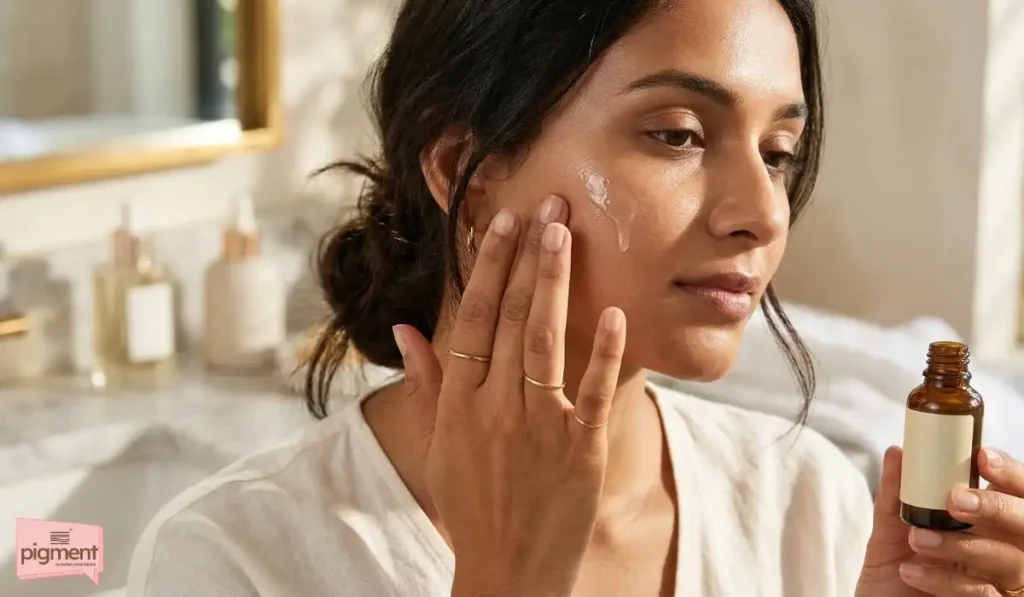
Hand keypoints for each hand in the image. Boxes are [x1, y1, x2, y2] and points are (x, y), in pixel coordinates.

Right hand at [391, 196, 626, 596]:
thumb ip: (427, 384)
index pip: (473, 318)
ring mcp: (538, 428)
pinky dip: (602, 353)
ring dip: (556, 284)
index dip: (489, 267)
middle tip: (550, 203)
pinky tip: (614, 313)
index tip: (502, 222)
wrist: (507, 576)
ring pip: (545, 341)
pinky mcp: (580, 451)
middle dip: (529, 255)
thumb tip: (406, 329)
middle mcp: (494, 408)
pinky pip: (593, 393)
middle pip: (511, 316)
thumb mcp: (439, 445)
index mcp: (459, 403)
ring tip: (568, 234)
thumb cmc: (473, 507)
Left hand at [856, 446, 1023, 596]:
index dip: (1010, 473)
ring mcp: (1001, 581)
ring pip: (1009, 560)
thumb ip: (895, 494)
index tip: (982, 458)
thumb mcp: (890, 530)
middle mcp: (1002, 548)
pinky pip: (983, 594)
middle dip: (996, 507)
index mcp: (986, 522)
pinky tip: (912, 570)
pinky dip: (945, 580)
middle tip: (954, 500)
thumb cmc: (895, 566)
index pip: (1016, 493)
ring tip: (917, 538)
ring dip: (961, 545)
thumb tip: (896, 453)